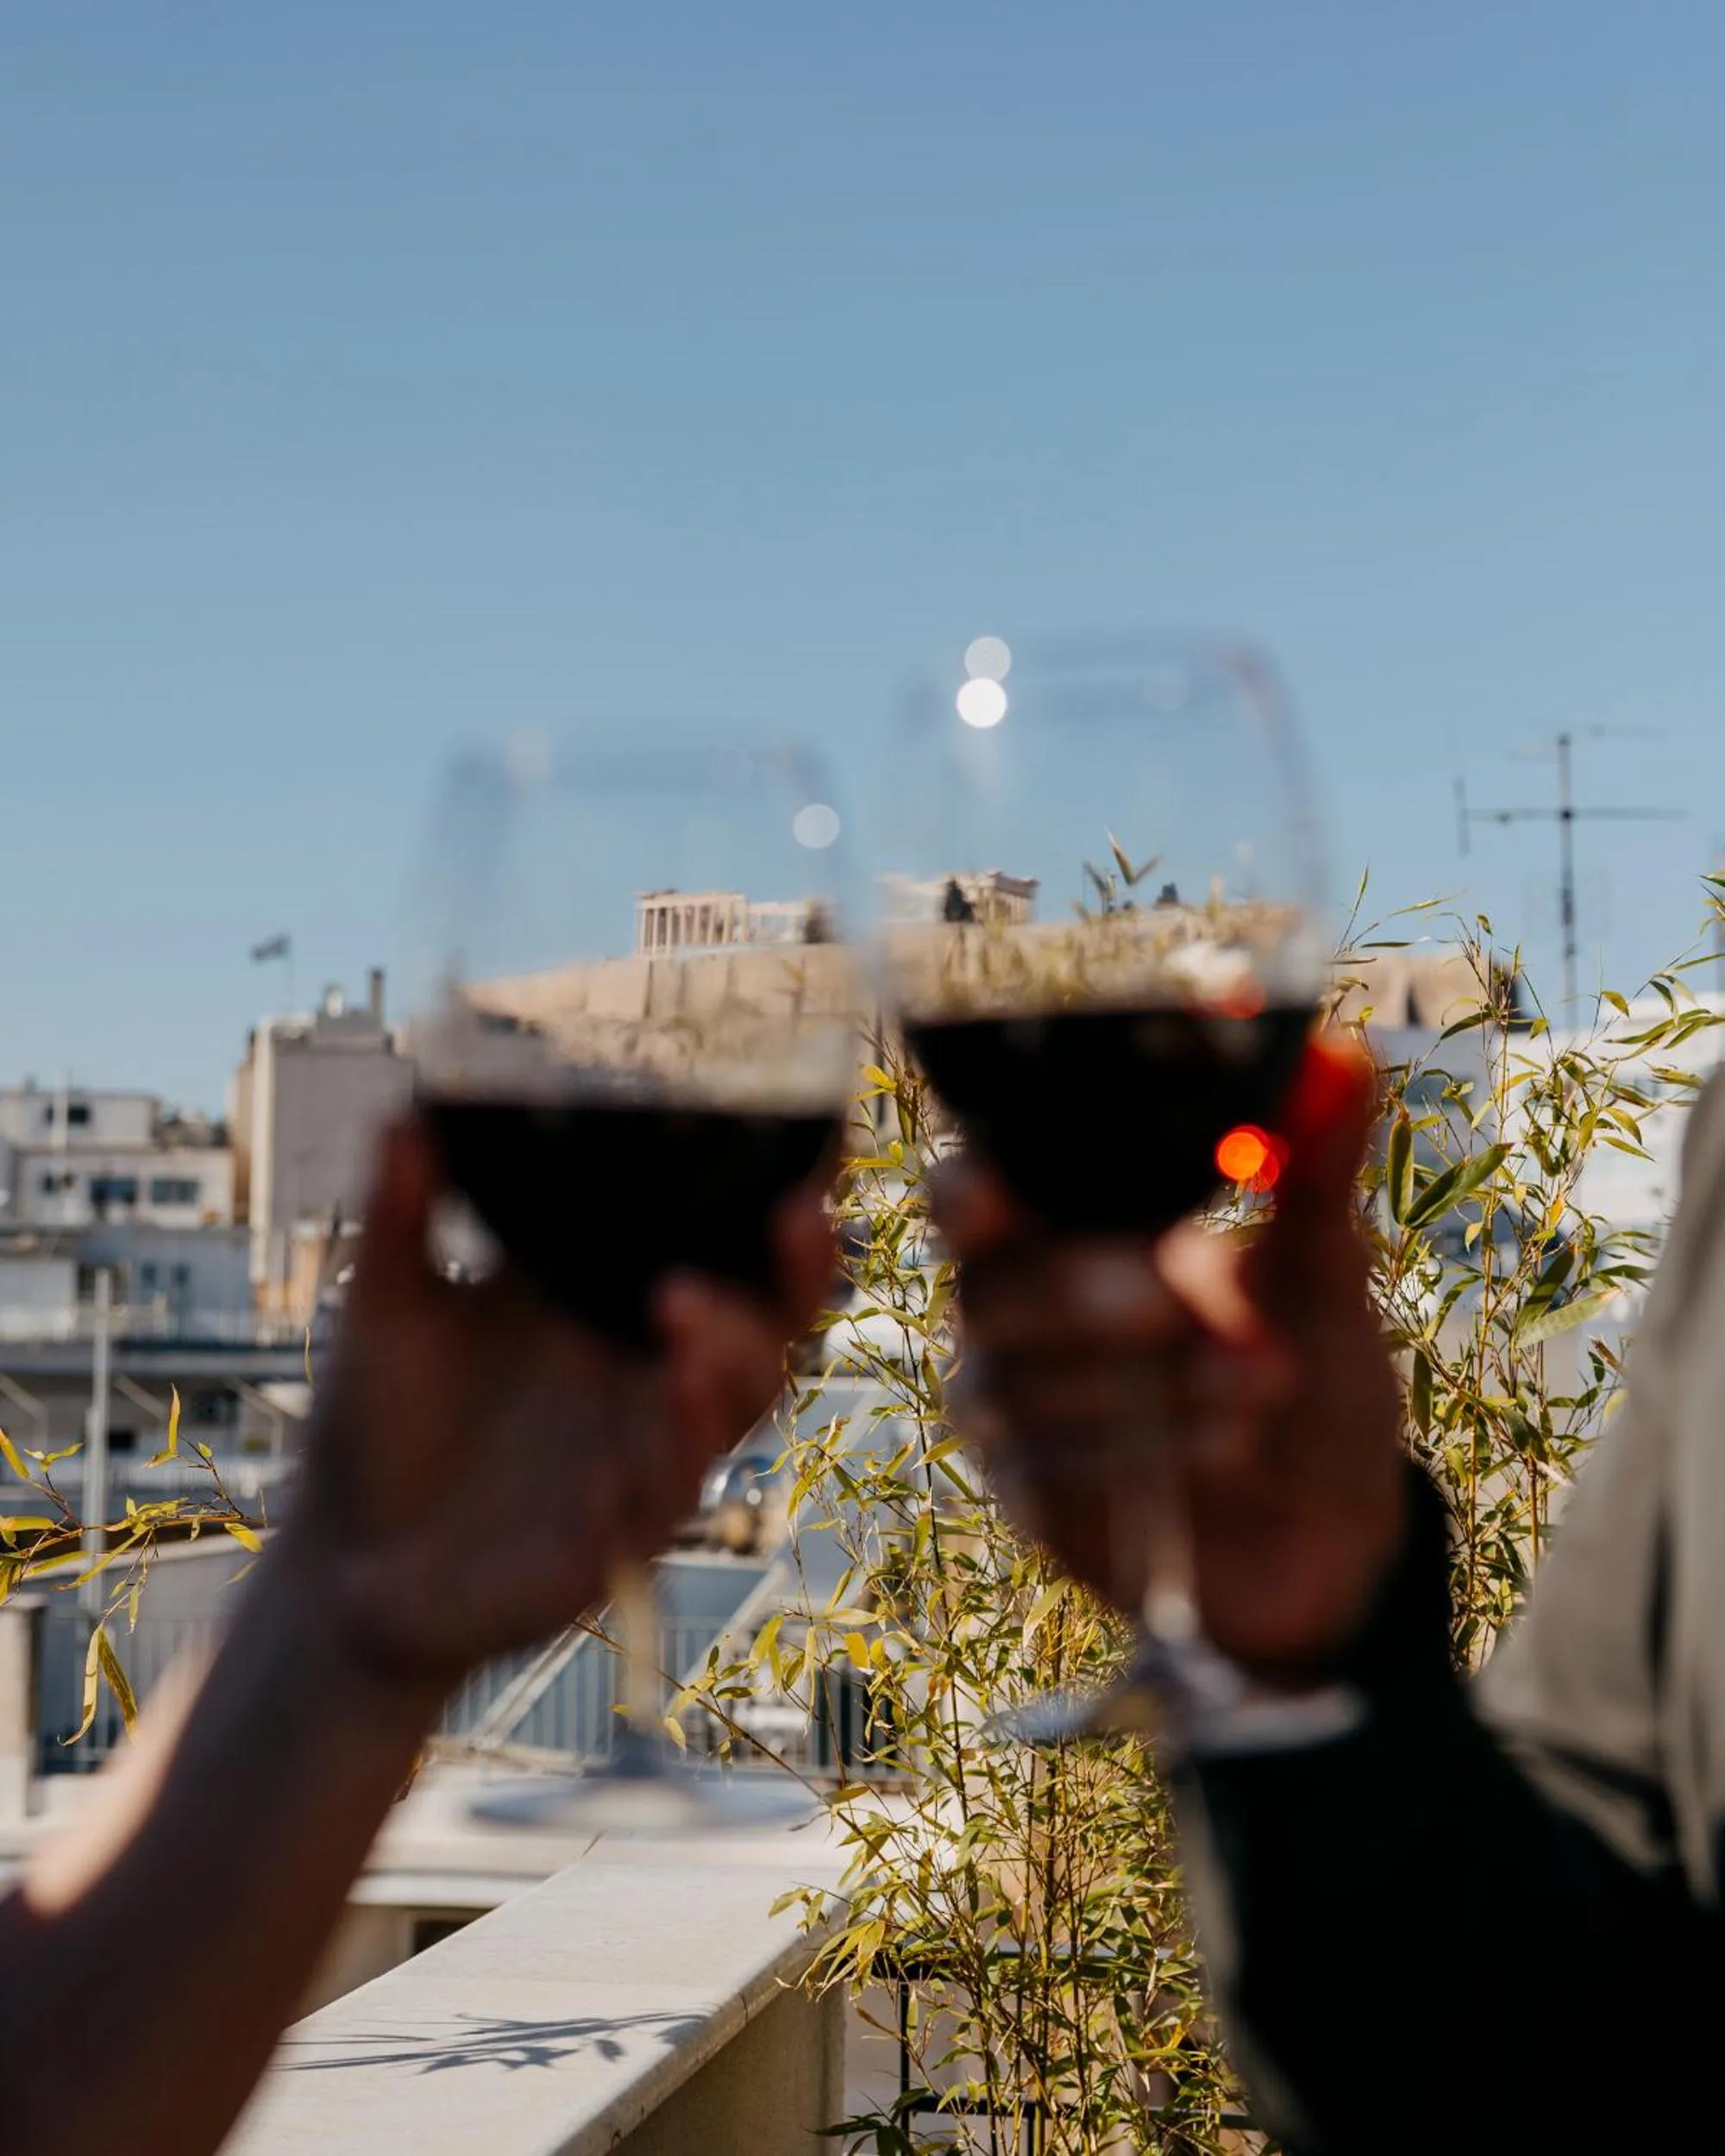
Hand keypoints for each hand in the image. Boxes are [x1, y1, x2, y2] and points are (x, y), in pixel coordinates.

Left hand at [277, 1117, 830, 1701]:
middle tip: (796, 1213)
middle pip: (771, 1320)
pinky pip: (664, 1500)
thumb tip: (406, 1107)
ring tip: (682, 1305)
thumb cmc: (380, 1424)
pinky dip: (661, 1461)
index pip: (725, 1242)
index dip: (783, 1195)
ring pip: (737, 1405)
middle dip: (802, 1271)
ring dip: (729, 1356)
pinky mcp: (617, 1539)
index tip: (819, 1133)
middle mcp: (651, 1375)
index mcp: (617, 1306)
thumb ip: (402, 1210)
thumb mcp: (389, 1303)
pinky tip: (645, 1425)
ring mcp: (645, 1456)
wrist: (340, 1562)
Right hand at [934, 1036, 1405, 1682]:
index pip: (975, 1186)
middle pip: (984, 1284)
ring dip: (1152, 1381)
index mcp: (1068, 1231)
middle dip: (1078, 1289)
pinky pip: (1055, 1468)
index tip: (1009, 1185)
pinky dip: (1150, 1451)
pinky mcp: (1040, 1500)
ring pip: (1021, 1381)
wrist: (1336, 1525)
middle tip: (1175, 1296)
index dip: (976, 1182)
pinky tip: (1232, 1444)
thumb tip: (1338, 1052)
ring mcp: (1020, 1410)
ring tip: (1265, 1377)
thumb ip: (1318, 1163)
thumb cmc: (1308, 1373)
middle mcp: (1018, 1313)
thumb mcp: (1326, 1267)